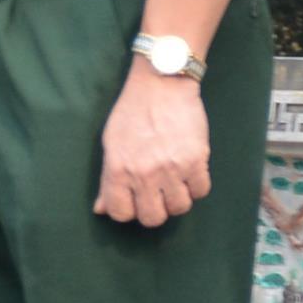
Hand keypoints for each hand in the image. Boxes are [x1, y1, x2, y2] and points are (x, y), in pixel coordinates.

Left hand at [95, 65, 211, 225]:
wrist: (162, 84)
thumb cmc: (133, 112)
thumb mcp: (111, 143)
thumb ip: (107, 179)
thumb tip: (101, 209)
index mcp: (118, 169)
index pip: (121, 213)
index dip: (128, 210)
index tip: (135, 199)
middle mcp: (144, 173)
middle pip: (152, 218)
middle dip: (155, 209)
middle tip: (157, 193)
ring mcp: (172, 169)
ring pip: (179, 208)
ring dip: (177, 198)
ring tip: (175, 181)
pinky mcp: (196, 160)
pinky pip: (201, 191)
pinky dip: (196, 185)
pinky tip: (190, 172)